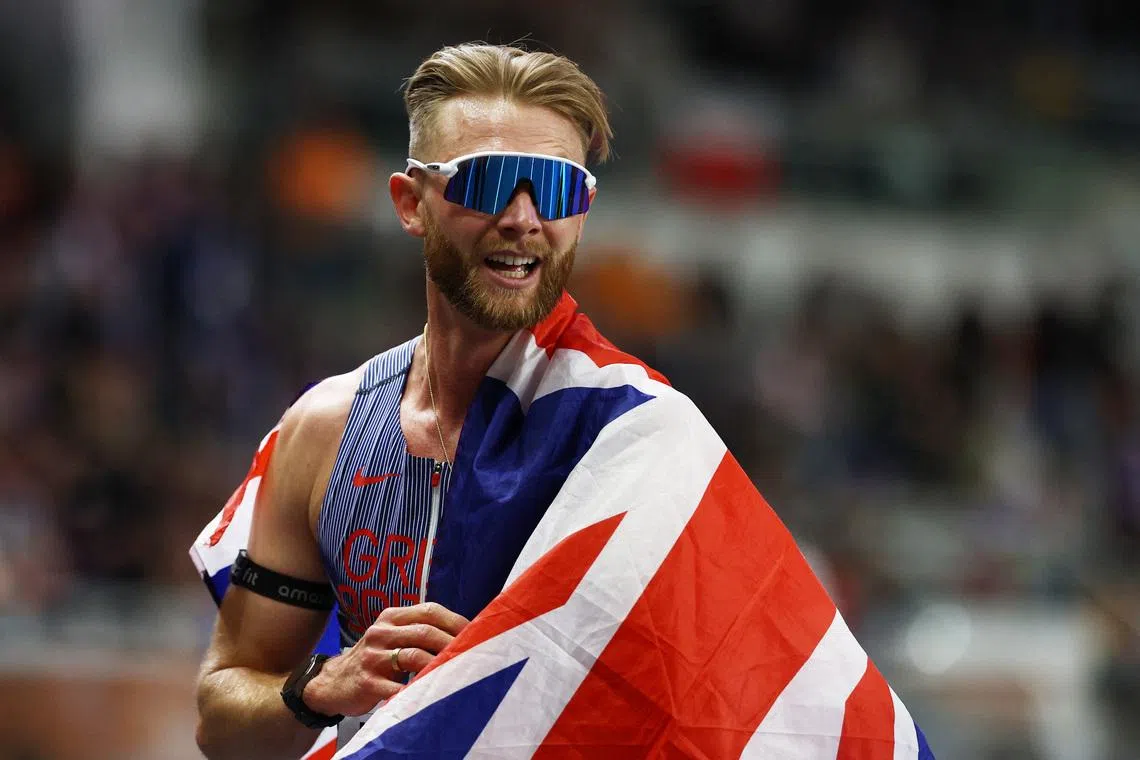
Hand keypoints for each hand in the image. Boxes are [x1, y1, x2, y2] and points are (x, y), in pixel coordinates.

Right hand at [303, 602, 468, 716]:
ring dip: (438, 666)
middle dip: (452, 644)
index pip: (429, 610)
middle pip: (424, 632)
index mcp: (391, 616)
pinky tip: (431, 692)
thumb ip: (419, 630)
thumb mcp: (392, 636)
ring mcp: (372, 656)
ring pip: (413, 656)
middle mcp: (381, 632)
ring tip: (456, 673)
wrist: (333, 682)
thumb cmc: (374, 658)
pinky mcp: (367, 681)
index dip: (455, 620)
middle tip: (472, 655)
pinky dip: (416, 689)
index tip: (475, 632)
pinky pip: (397, 686)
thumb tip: (463, 632)